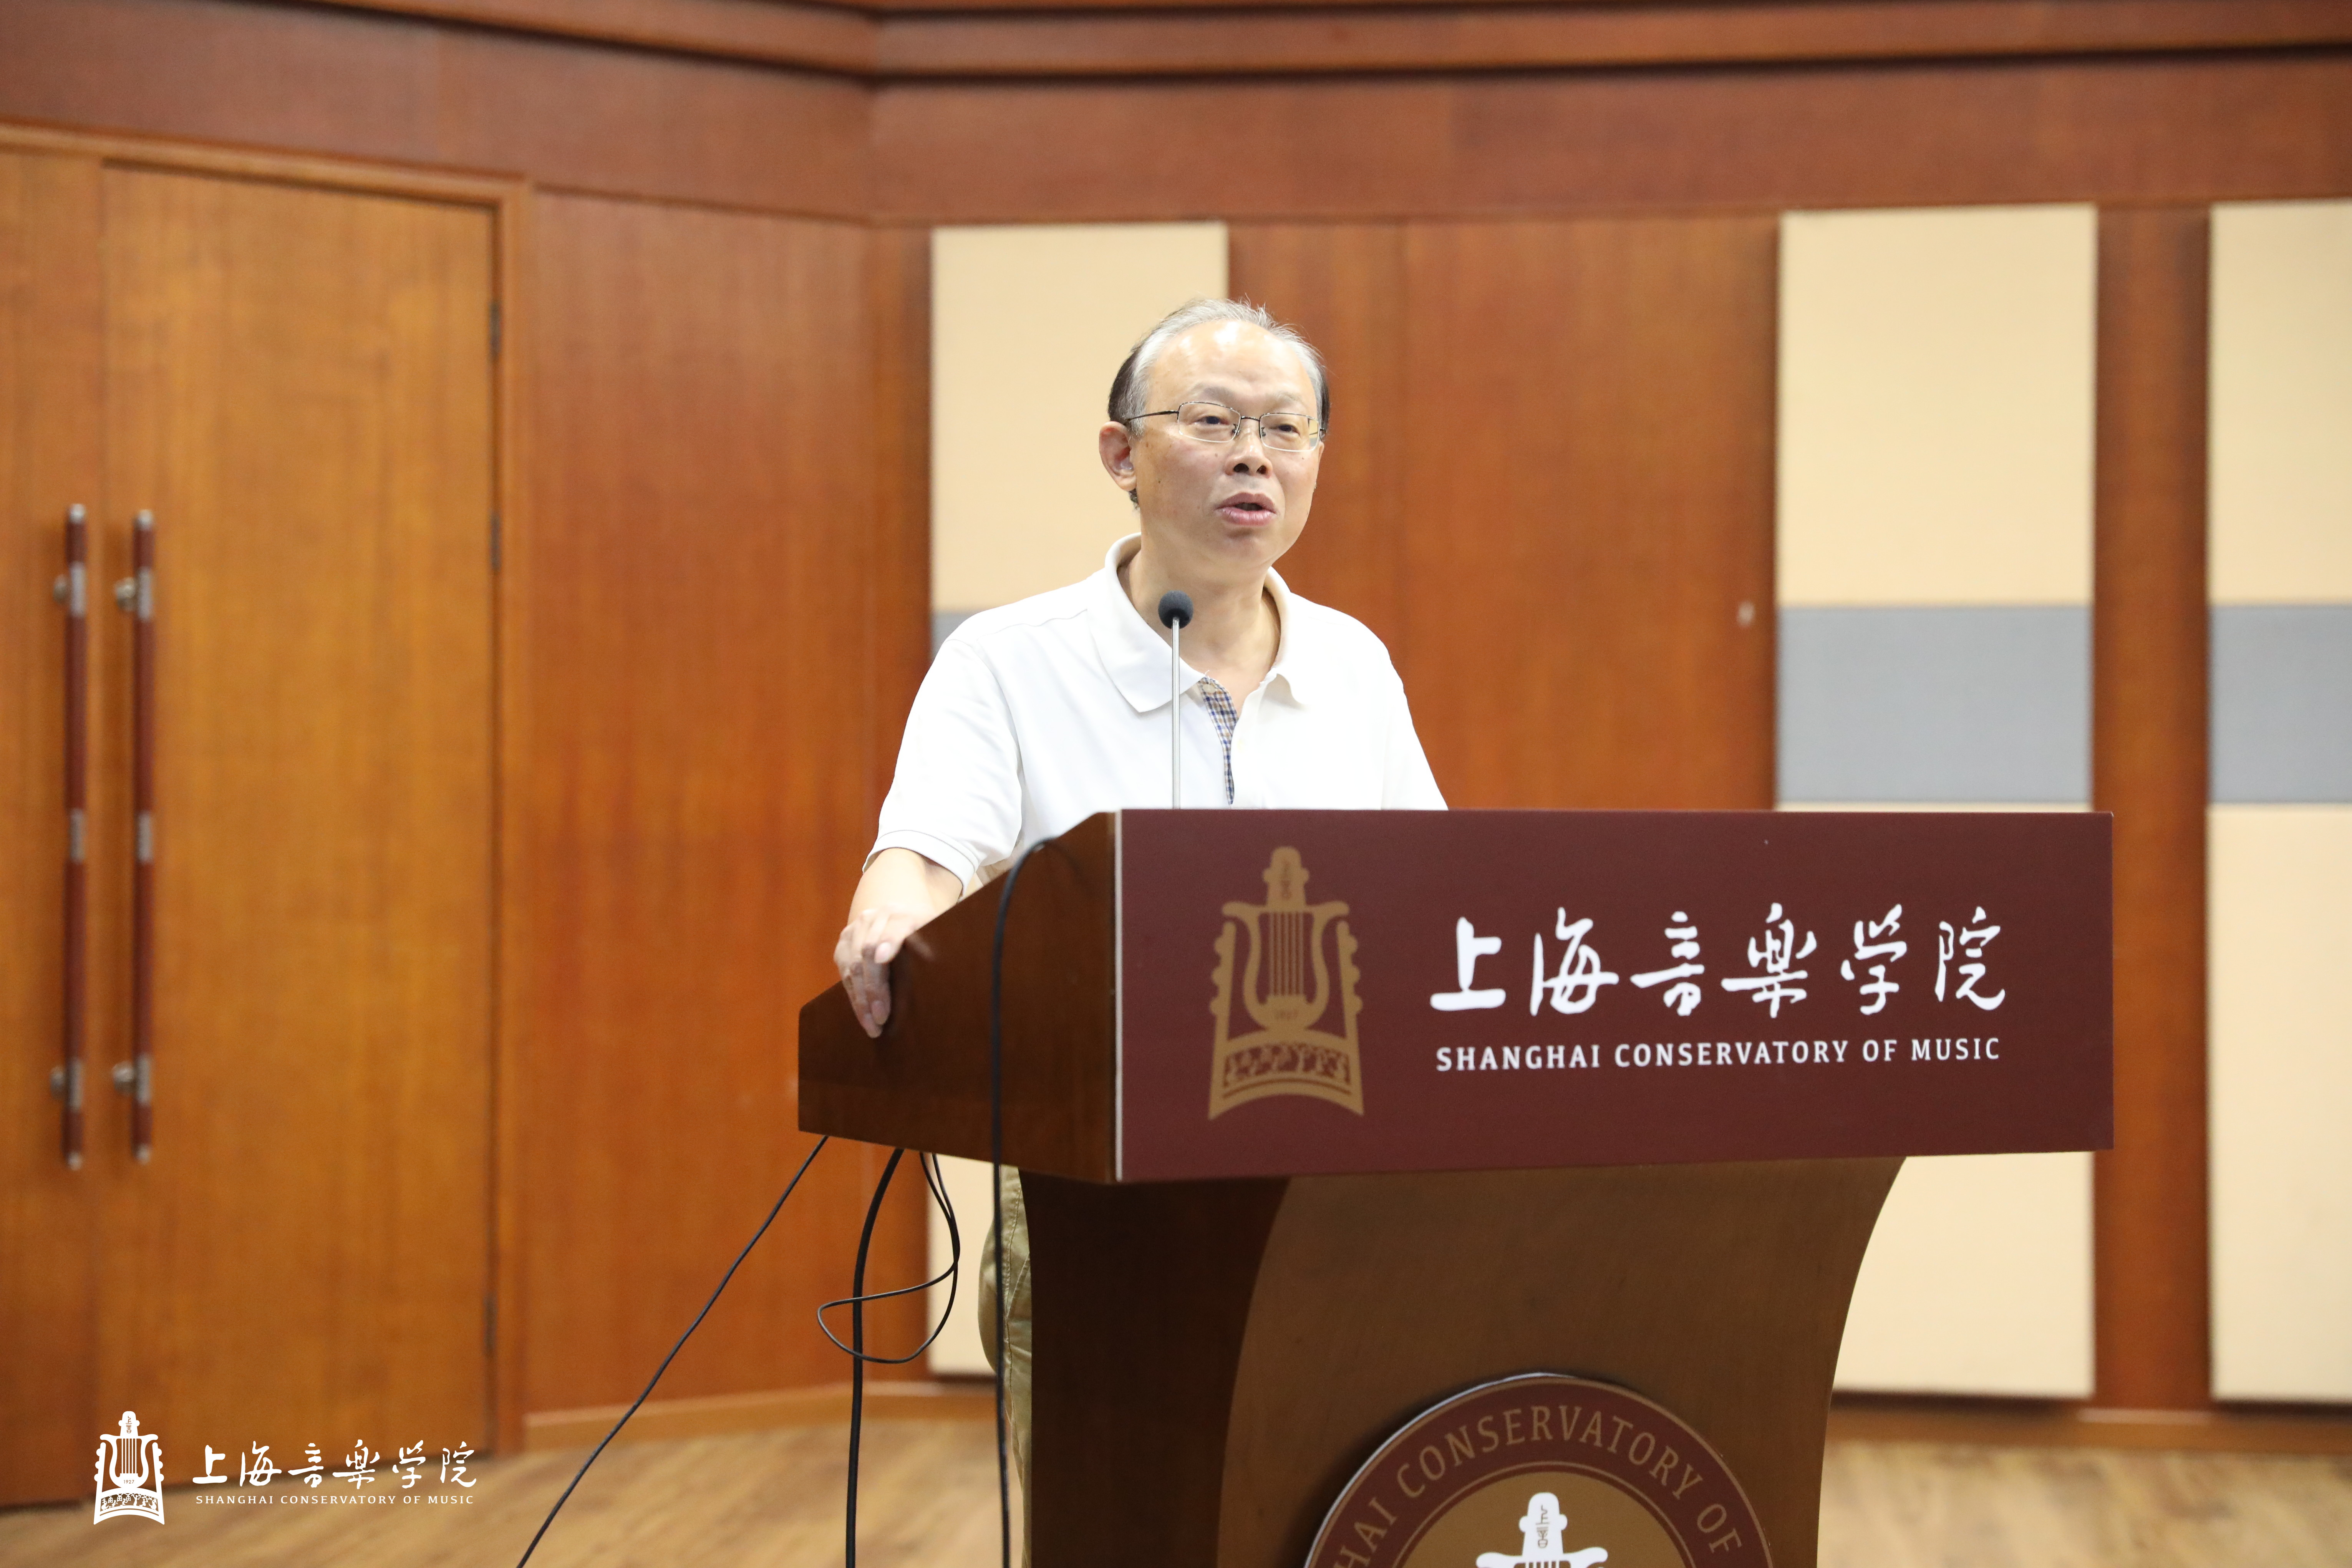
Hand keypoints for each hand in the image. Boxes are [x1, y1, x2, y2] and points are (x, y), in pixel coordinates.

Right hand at [834, 904, 934, 1038]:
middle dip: (873, 989)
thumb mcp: (935, 939)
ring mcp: (856, 928)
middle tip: (881, 1018)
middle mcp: (875, 917)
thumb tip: (932, 962)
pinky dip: (853, 995)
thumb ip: (932, 948)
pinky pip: (844, 971)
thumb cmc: (925, 937)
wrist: (902, 919)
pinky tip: (862, 1014)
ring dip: (861, 999)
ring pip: (853, 965)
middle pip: (868, 952)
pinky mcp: (844, 942)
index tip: (883, 958)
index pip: (894, 928)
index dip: (889, 941)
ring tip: (872, 1025)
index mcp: (902, 914)